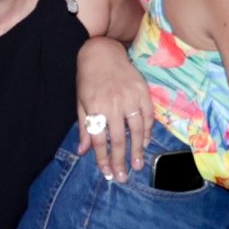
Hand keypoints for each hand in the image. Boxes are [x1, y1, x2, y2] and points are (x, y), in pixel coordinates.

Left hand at [76, 36, 153, 180]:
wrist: (102, 51)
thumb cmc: (88, 78)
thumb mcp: (81, 102)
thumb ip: (84, 127)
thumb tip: (83, 152)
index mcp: (95, 107)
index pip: (100, 139)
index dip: (103, 158)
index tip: (107, 173)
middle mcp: (114, 104)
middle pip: (119, 138)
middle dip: (120, 160)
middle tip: (123, 177)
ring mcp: (130, 97)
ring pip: (136, 129)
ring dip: (137, 150)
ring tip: (137, 166)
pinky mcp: (143, 91)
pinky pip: (148, 116)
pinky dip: (147, 131)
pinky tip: (145, 143)